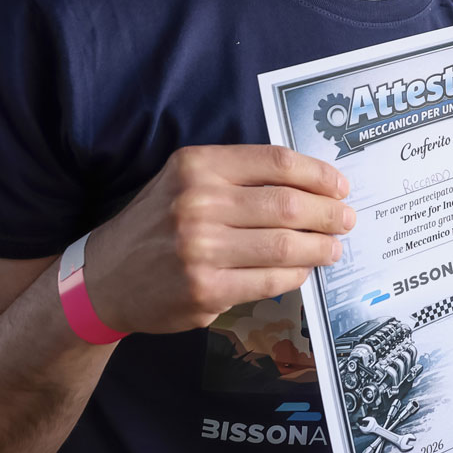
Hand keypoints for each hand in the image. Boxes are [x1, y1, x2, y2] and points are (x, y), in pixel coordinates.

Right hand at [85, 145, 352, 334]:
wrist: (105, 277)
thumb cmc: (157, 223)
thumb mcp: (185, 181)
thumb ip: (238, 176)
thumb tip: (311, 185)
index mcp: (197, 166)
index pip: (276, 163)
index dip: (318, 174)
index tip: (340, 186)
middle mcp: (198, 203)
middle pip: (288, 205)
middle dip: (329, 214)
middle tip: (346, 220)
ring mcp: (200, 249)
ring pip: (285, 246)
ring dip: (320, 247)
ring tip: (333, 247)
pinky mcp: (204, 290)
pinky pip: (270, 281)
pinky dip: (295, 275)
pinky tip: (302, 270)